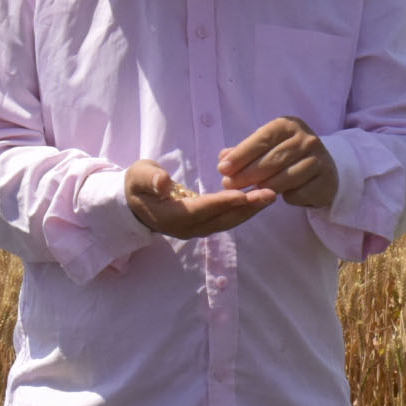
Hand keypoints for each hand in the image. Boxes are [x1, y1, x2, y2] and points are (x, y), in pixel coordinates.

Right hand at [123, 158, 276, 237]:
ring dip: (249, 210)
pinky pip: (226, 218)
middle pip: (220, 220)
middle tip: (269, 194)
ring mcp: (196, 229)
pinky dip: (243, 209)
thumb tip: (164, 182)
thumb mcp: (139, 176)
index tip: (242, 194)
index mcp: (170, 217)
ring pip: (227, 221)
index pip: (199, 210)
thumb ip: (151, 179)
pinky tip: (258, 197)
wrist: (135, 201)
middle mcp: (186, 228)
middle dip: (245, 208)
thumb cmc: (138, 184)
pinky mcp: (204, 224)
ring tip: (270, 195)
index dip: (220, 203)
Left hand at [218, 117, 336, 208]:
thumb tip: (223, 158)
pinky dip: (285, 197)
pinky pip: (299, 193)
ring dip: (264, 187)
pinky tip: (277, 196)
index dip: (241, 154)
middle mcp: (306, 139)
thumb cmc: (287, 156)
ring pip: (285, 178)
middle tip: (229, 185)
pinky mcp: (325, 180)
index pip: (262, 139)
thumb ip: (244, 152)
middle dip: (247, 174)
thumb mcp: (266, 148)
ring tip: (250, 193)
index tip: (223, 169)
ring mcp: (319, 159)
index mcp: (288, 125)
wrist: (323, 169)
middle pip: (272, 159)